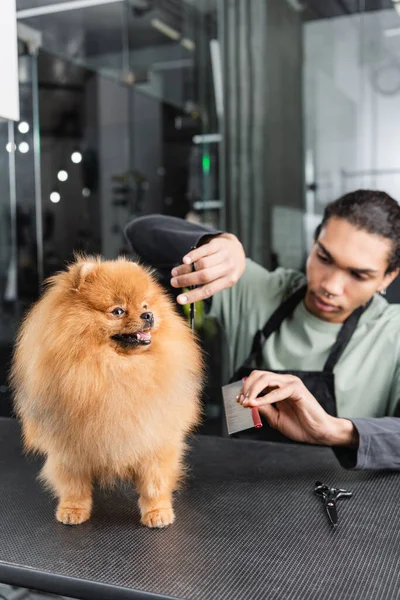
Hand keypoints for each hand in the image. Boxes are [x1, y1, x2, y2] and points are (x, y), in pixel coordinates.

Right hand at [170, 233, 245, 304]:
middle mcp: (228, 268)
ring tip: (175, 272)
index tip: (179, 300)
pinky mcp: (218, 244)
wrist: (236, 249)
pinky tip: (184, 260)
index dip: (193, 296)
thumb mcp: (222, 278)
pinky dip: (193, 255)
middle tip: (173, 282)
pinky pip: (204, 250)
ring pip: (202, 264)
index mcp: (229, 281)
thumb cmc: (225, 268)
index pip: (208, 290)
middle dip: (186, 280)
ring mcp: (224, 255)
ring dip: (185, 269)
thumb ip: (208, 284)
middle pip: (204, 276)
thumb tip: (186, 291)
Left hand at [238, 371, 358, 446]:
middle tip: (241, 401)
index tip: (238, 400)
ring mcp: (291, 383)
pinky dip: (265, 397)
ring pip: (266, 379)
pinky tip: (257, 404)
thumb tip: (248, 402)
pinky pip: (278, 391)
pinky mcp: (297, 390)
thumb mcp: (275, 418)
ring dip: (253, 390)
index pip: (257, 379)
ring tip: (247, 403)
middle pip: (259, 375)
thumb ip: (263, 408)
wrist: (318, 433)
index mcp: (278, 386)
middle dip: (247, 388)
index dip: (245, 388)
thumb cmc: (300, 425)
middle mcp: (284, 381)